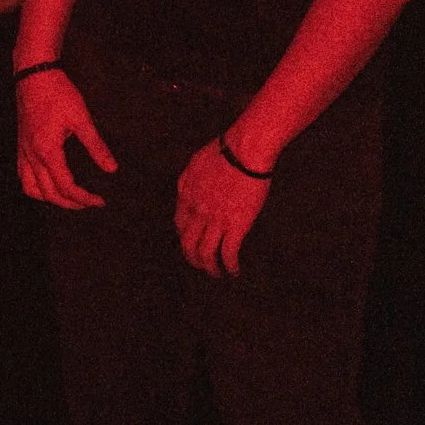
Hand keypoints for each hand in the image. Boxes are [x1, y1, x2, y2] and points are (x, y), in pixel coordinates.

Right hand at [16, 67, 116, 208]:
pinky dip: (35, 187)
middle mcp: (32, 156)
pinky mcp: (20, 145)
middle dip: (70, 204)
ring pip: (30, 188)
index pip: (66, 187)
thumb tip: (111, 169)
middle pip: (49, 193)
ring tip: (68, 199)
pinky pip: (23, 175)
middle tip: (89, 203)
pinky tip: (47, 183)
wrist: (33, 74)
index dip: (85, 198)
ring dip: (49, 199)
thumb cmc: (58, 93)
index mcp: (47, 151)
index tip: (100, 201)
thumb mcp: (81, 118)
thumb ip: (96, 146)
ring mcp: (23, 151)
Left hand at [176, 138, 271, 274]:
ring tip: (218, 274)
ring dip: (210, 269)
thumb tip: (188, 192)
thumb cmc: (226, 150)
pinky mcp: (236, 225)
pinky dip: (230, 267)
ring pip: (205, 254)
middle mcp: (197, 210)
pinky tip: (235, 272)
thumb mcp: (196, 163)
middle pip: (188, 244)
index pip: (180, 224)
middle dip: (193, 259)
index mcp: (186, 194)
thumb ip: (189, 180)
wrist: (244, 150)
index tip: (193, 243)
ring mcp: (216, 219)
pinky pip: (228, 253)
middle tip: (202, 265)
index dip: (186, 237)